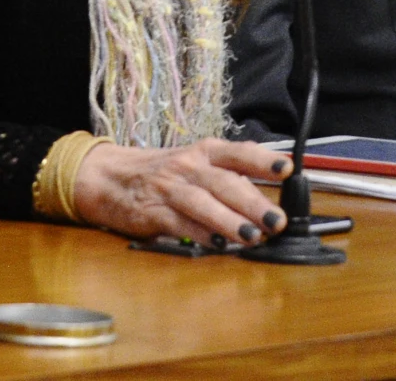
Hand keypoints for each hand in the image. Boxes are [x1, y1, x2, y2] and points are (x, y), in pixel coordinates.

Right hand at [71, 139, 293, 243]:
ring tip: (253, 236)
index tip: (287, 170)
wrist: (108, 177)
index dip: (264, 161)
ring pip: (203, 202)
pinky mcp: (152, 211)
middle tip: (277, 220)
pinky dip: (199, 233)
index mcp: (206, 151)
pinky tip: (217, 244)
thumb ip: (228, 176)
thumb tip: (264, 197)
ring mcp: (170, 188)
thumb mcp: (196, 163)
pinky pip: (179, 223)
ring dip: (230, 221)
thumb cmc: (163, 172)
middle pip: (225, 183)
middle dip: (254, 203)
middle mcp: (190, 166)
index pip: (240, 152)